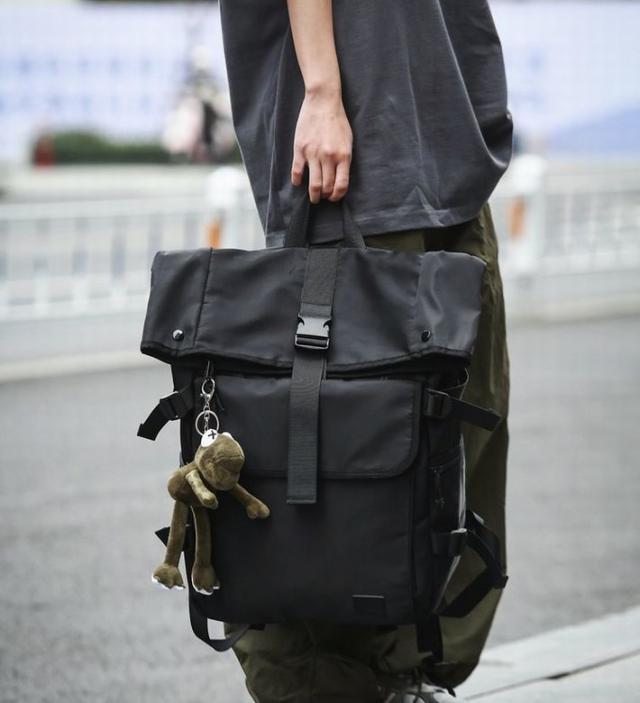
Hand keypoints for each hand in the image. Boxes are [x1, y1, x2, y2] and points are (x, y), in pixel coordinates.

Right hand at [291, 87, 351, 202]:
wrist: (323, 101)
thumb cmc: (338, 121)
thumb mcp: (348, 141)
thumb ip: (344, 159)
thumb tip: (340, 178)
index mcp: (343, 156)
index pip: (341, 185)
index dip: (337, 196)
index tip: (334, 198)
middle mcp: (329, 157)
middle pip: (326, 187)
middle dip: (325, 196)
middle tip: (322, 197)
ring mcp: (313, 154)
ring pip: (313, 184)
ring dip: (313, 195)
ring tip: (313, 197)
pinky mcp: (300, 149)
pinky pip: (297, 172)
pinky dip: (297, 181)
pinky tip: (299, 183)